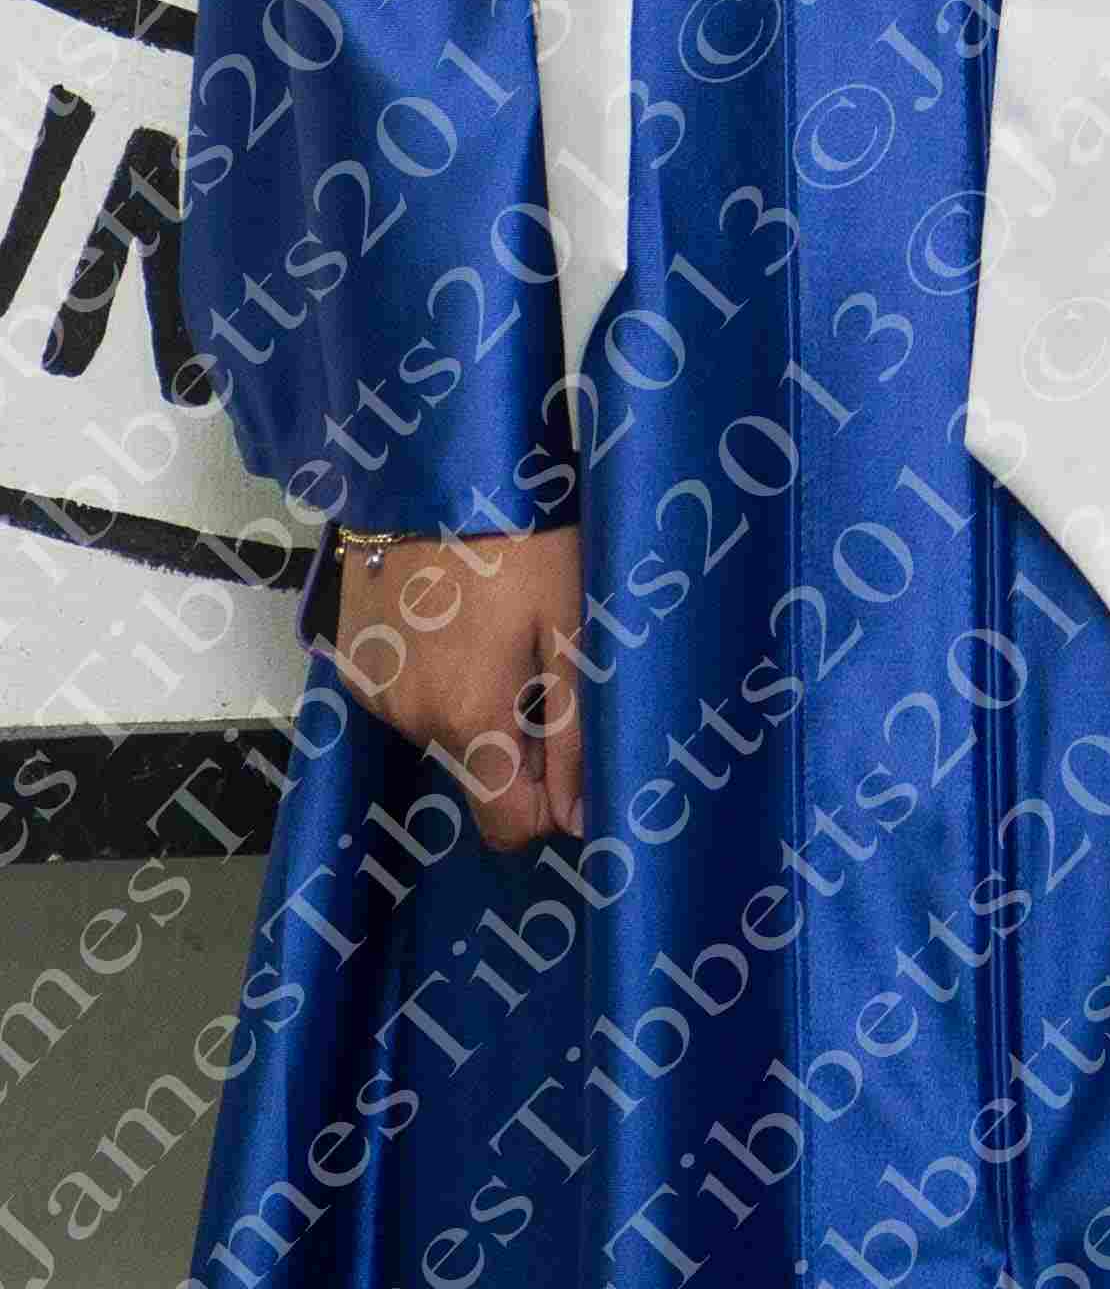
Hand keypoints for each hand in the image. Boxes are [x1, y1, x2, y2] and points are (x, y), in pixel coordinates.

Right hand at [329, 527, 584, 851]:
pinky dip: (431, 668)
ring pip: (438, 727)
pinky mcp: (351, 655)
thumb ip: (575, 733)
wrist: (435, 463)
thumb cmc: (522, 539)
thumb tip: (579, 821)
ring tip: (492, 619)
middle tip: (536, 653)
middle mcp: (410, 720)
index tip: (565, 748)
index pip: (505, 826)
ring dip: (469, 696)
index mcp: (468, 720)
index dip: (546, 802)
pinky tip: (448, 610)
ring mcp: (372, 688)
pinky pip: (403, 690)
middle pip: (475, 769)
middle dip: (512, 732)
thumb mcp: (570, 627)